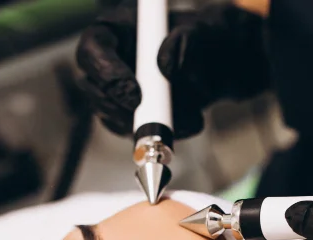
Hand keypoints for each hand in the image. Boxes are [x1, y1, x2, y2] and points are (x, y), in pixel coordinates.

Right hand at [75, 2, 270, 138]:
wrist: (219, 64)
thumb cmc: (204, 38)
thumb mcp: (201, 32)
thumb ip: (186, 42)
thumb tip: (166, 65)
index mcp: (115, 31)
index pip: (93, 49)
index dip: (106, 73)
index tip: (135, 94)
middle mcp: (109, 62)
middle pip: (93, 90)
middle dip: (122, 109)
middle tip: (158, 118)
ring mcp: (116, 93)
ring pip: (114, 117)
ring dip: (148, 126)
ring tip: (189, 118)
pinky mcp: (130, 117)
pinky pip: (136, 134)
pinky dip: (163, 135)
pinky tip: (191, 123)